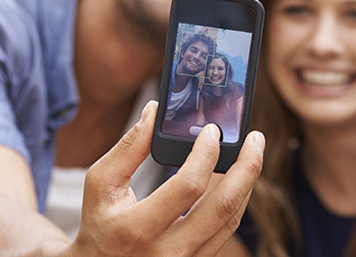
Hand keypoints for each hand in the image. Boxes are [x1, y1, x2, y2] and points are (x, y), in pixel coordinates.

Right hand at [72, 100, 264, 256]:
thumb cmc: (101, 224)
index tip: (213, 130)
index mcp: (138, 229)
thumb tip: (154, 113)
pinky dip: (235, 201)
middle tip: (255, 139)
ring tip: (251, 154)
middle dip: (246, 168)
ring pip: (231, 221)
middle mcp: (168, 252)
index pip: (188, 187)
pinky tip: (237, 179)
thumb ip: (127, 149)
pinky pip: (225, 231)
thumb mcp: (100, 185)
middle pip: (223, 207)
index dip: (205, 155)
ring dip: (246, 183)